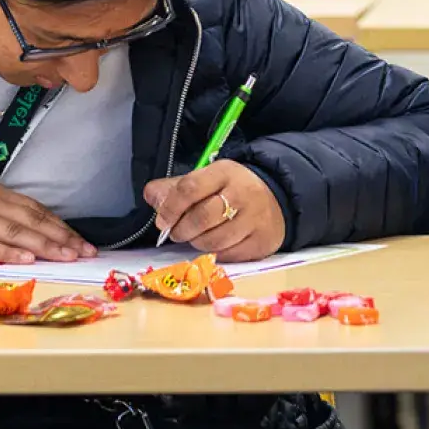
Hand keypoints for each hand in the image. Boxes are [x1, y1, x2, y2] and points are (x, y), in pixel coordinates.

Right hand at [0, 179, 92, 262]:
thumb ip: (4, 214)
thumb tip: (35, 232)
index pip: (36, 210)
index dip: (61, 226)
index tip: (80, 241)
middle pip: (32, 221)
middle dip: (61, 238)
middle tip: (83, 252)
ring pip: (16, 233)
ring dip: (45, 246)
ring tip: (66, 256)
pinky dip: (9, 253)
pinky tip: (28, 259)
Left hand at [143, 161, 285, 260]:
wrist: (277, 199)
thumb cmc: (232, 190)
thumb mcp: (206, 180)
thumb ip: (175, 188)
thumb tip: (151, 196)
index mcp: (225, 172)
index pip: (190, 188)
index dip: (171, 207)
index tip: (162, 220)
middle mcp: (243, 194)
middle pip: (202, 218)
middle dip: (182, 230)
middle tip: (176, 232)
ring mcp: (255, 220)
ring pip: (214, 241)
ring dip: (197, 243)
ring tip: (196, 237)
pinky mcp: (261, 242)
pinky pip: (228, 255)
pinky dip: (215, 253)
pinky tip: (215, 244)